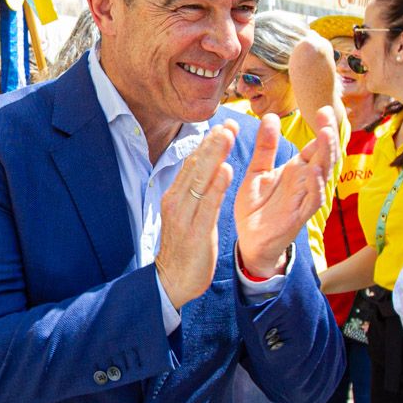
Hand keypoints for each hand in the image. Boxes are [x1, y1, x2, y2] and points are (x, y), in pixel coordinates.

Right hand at [155, 126, 235, 308]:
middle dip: (213, 143)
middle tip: (229, 123)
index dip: (207, 143)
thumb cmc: (183, 247)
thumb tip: (207, 167)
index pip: (192, 163)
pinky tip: (225, 170)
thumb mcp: (186, 214)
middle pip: (196, 166)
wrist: (172, 280)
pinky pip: (207, 205)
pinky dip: (216, 186)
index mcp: (175, 196)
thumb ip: (196, 191)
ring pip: (201, 180)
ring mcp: (184, 216)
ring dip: (214, 156)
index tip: (223, 124)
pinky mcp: (195, 231)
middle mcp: (177, 201)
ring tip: (228, 136)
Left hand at [234, 110, 334, 276]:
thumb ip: (265, 147)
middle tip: (327, 115)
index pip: (315, 145)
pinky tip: (313, 171)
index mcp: (296, 169)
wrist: (249, 241)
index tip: (323, 108)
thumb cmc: (257, 207)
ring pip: (323, 174)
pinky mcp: (300, 215)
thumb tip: (271, 116)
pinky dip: (315, 185)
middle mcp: (305, 181)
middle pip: (325, 155)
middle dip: (328, 135)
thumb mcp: (257, 171)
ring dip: (326, 155)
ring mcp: (305, 198)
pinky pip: (313, 200)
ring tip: (325, 135)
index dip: (322, 128)